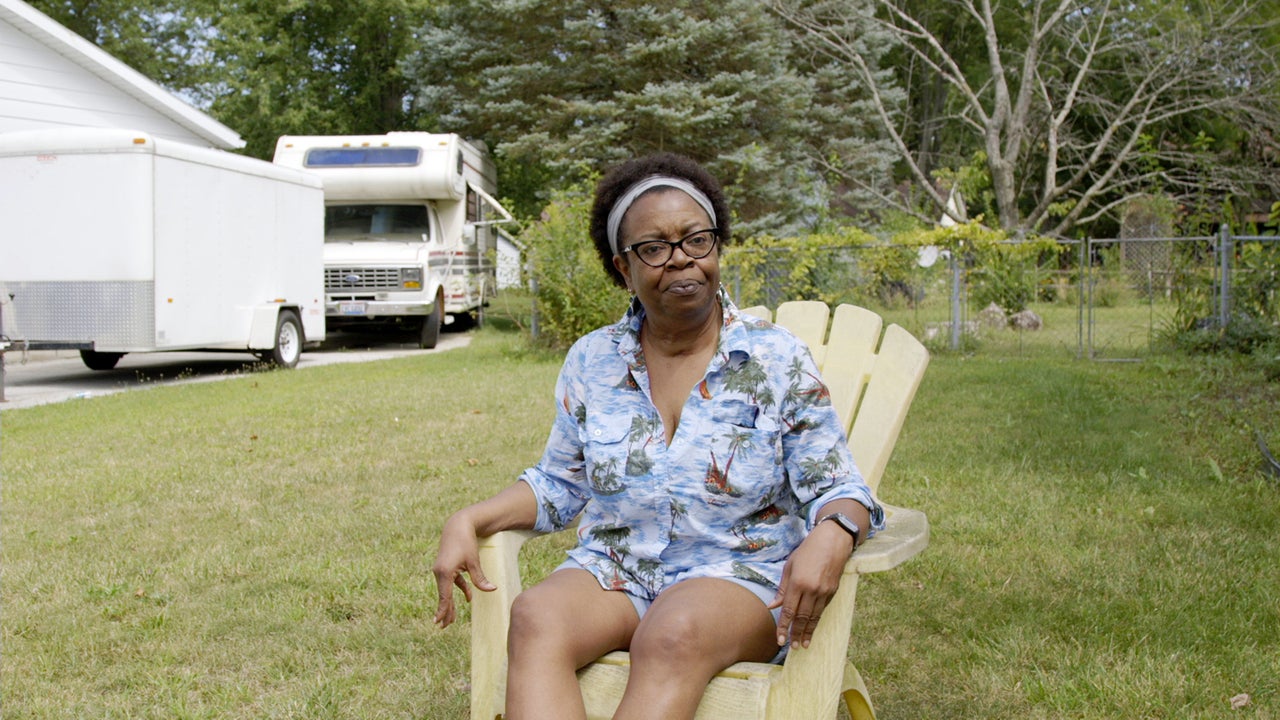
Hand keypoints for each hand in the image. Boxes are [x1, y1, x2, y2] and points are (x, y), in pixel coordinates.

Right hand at [431, 512, 496, 627]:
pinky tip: (468, 598)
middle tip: (444, 627)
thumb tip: (491, 590)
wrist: (457, 525)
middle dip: (445, 611)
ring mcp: (441, 569)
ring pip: (446, 590)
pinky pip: (451, 582)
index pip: (444, 596)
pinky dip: (459, 589)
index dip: (443, 610)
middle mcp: (439, 572)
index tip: (439, 622)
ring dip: (450, 602)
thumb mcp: (474, 561)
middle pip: (443, 595)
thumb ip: (480, 578)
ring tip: (451, 619)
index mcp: (445, 572)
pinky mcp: (445, 567)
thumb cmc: (466, 541)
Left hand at [768, 521, 852, 648]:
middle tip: (792, 647)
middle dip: (796, 634)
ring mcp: (824, 591)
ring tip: (803, 644)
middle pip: (802, 617)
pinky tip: (812, 628)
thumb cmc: (807, 551)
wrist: (833, 541)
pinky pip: (822, 609)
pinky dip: (817, 621)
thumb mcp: (790, 566)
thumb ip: (782, 588)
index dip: (784, 627)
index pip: (788, 610)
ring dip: (808, 632)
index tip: (780, 640)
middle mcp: (811, 589)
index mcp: (797, 582)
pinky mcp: (833, 591)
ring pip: (814, 617)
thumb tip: (772, 606)